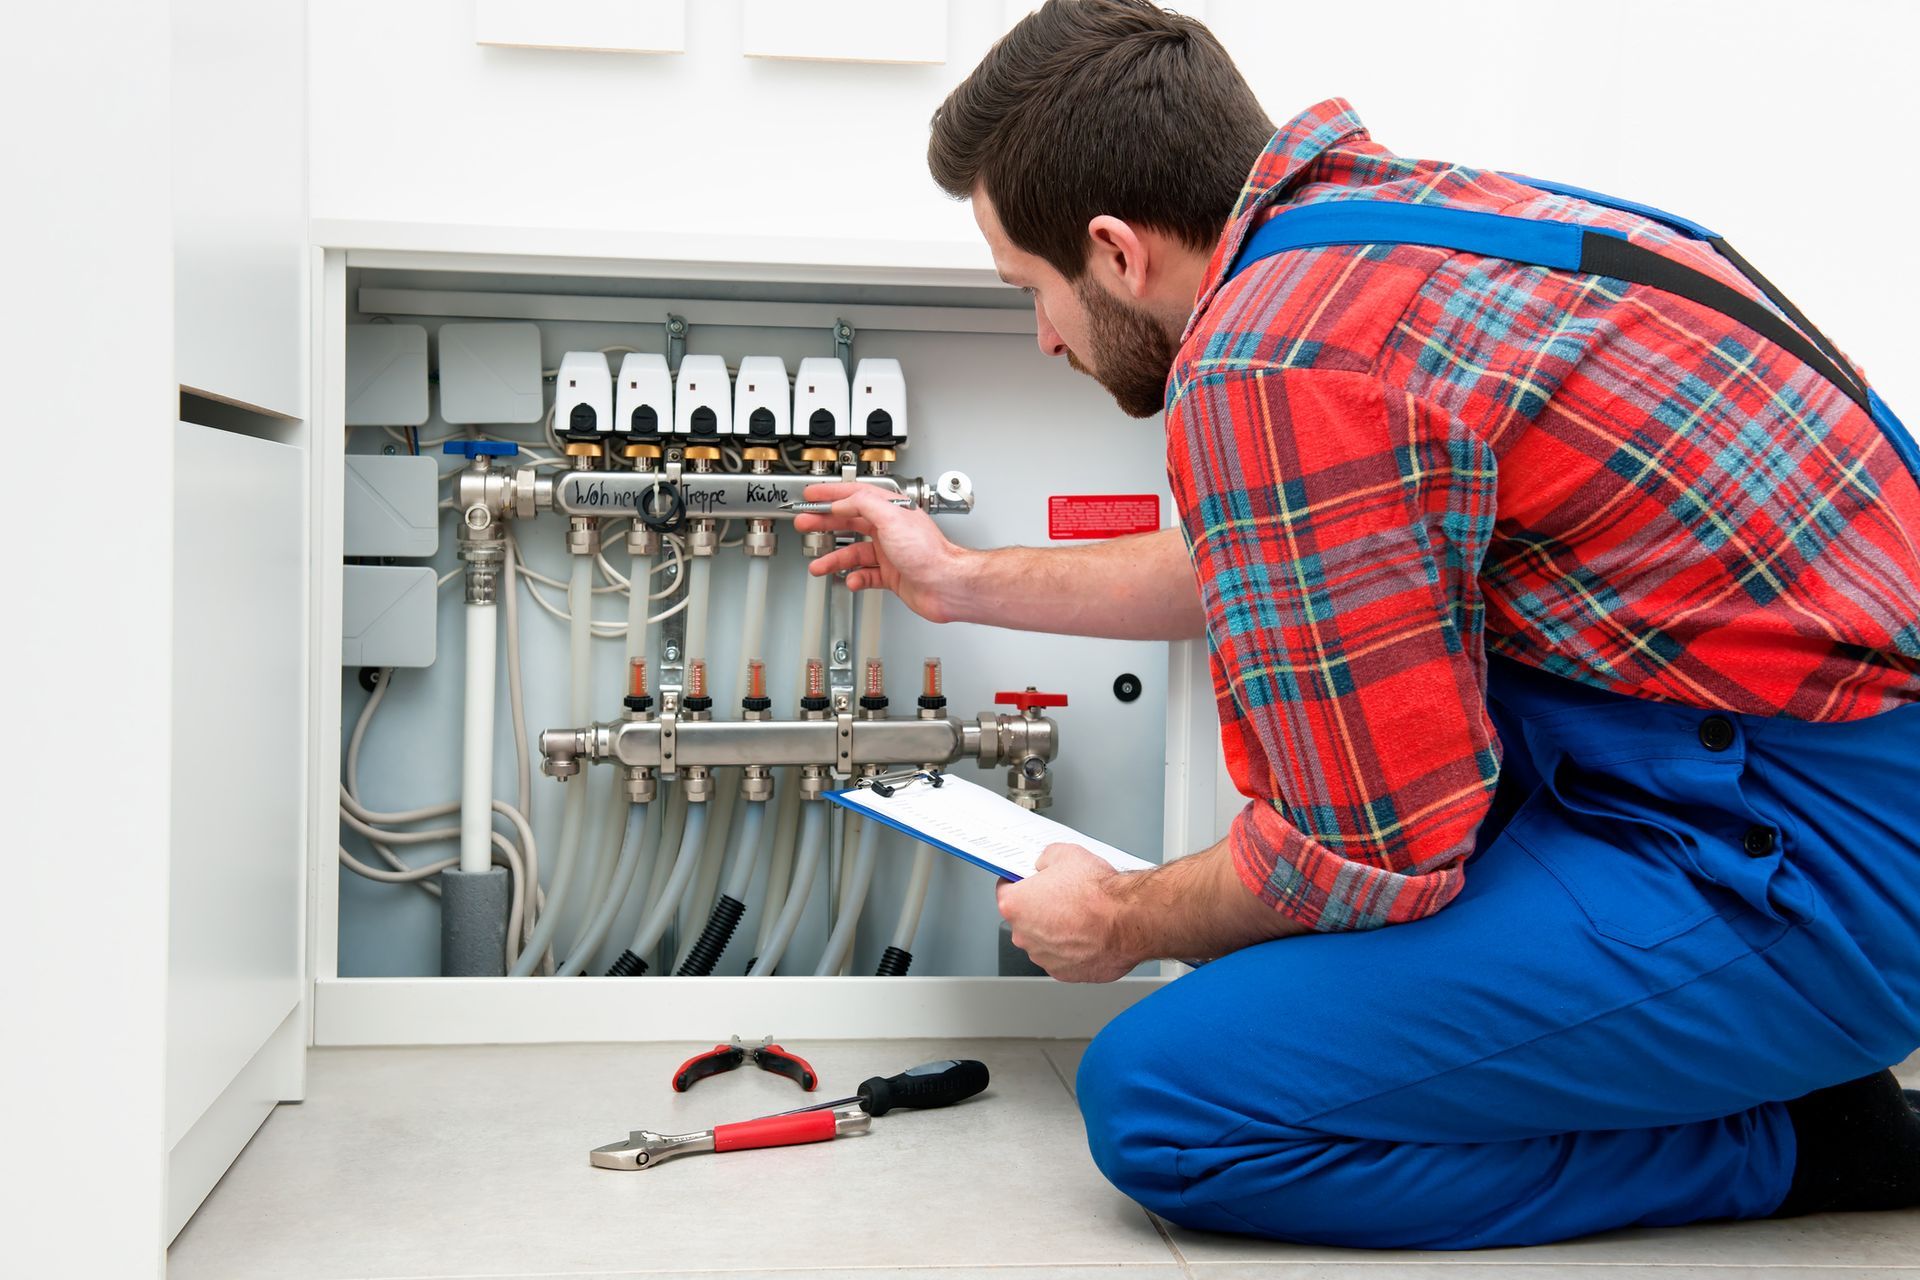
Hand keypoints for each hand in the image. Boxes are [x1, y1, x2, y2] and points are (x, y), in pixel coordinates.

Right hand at [793, 482, 975, 622]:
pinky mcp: (892, 576)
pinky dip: (856, 579)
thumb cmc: (929, 553)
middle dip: (825, 524)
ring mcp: (891, 553)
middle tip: (805, 523)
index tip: (813, 494)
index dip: (832, 494)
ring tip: (818, 565)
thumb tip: (843, 502)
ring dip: (835, 559)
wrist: (946, 585)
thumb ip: (864, 504)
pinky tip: (852, 580)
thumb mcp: (891, 518)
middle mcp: (890, 530)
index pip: (856, 495)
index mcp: (891, 510)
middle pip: (850, 522)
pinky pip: (866, 575)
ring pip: (854, 553)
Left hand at [995, 844, 1136, 982]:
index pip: (1005, 890)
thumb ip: (1046, 859)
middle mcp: (1024, 936)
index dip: (1020, 882)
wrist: (1128, 921)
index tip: (1029, 881)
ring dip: (1057, 930)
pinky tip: (1090, 934)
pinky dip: (1073, 949)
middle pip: (1025, 918)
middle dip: (1041, 908)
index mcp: (1015, 905)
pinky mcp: (1064, 973)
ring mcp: (1044, 957)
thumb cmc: (1099, 894)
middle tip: (1064, 897)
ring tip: (1082, 916)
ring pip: (1044, 940)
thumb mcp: (1066, 854)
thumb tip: (1046, 864)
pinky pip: (1063, 958)